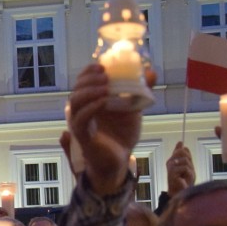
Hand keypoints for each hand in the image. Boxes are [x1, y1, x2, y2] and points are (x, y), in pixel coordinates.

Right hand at [69, 64, 143, 194]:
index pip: (82, 82)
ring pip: (75, 103)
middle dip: (88, 79)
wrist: (120, 160)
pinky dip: (91, 108)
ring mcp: (80, 123)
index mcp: (90, 102)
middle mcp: (82, 111)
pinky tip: (104, 101)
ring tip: (105, 86)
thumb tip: (151, 72)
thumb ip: (140, 91)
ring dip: (89, 91)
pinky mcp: (82, 136)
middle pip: (76, 89)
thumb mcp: (134, 109)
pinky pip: (81, 119)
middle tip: (105, 75)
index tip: (101, 65)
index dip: (88, 72)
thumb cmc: (122, 135)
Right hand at [165, 141, 194, 196]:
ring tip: (186, 176)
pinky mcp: (171, 171)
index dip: (186, 153)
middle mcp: (170, 161)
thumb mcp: (187, 166)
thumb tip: (180, 142)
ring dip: (189, 169)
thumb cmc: (184, 181)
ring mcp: (170, 166)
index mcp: (173, 159)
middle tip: (187, 171)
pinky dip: (188, 174)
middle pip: (182, 152)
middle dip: (189, 161)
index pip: (180, 149)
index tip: (187, 162)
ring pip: (185, 160)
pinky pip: (185, 168)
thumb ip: (185, 155)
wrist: (180, 192)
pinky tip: (184, 179)